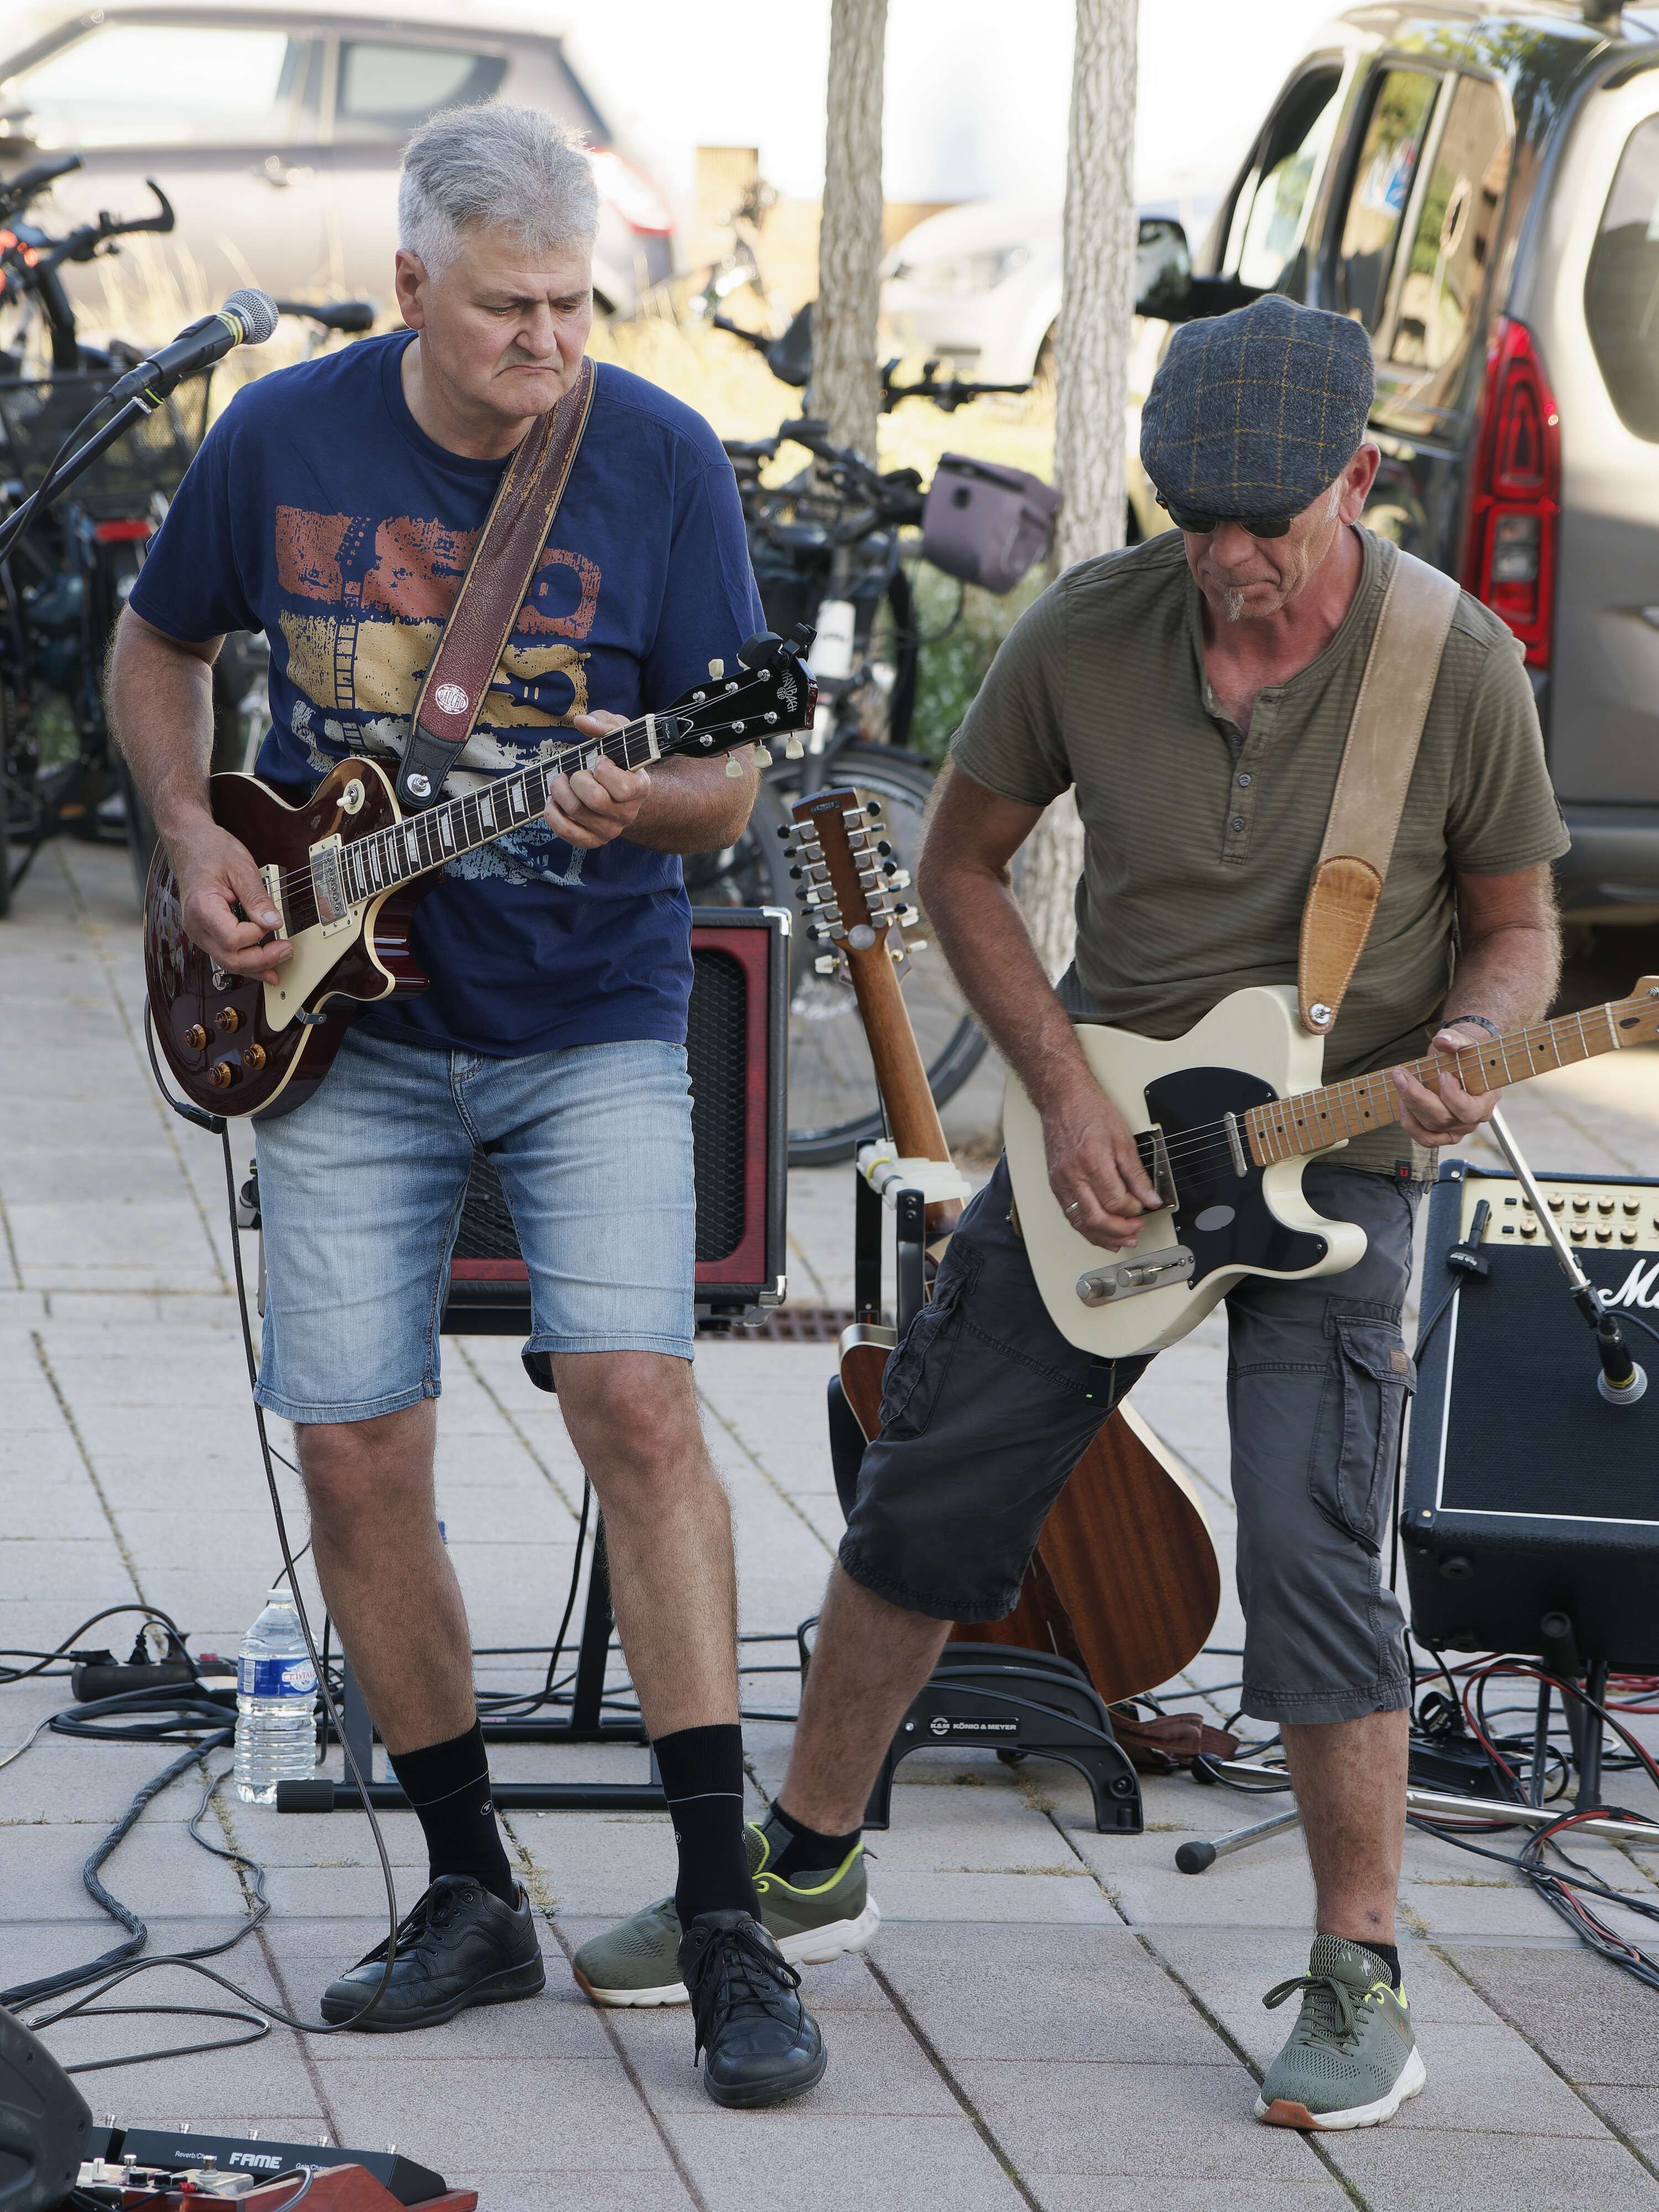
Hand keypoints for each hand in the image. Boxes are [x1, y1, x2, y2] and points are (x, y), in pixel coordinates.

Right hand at [174, 820, 290, 985]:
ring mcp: (199, 931)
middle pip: (229, 959)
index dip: (256, 935)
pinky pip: (225, 953)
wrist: (191, 843)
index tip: (271, 922)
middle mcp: (196, 925)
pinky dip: (246, 961)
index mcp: (202, 907)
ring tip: (280, 961)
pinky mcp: (206, 932)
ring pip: (227, 962)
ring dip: (255, 966)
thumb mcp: (241, 868)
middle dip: (261, 960)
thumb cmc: (211, 850)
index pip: (232, 939)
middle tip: (286, 951)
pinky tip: (264, 966)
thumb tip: (273, 922)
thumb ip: (257, 898)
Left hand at [543, 711, 649, 847]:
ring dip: (559, 791)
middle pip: (594, 800)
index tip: (600, 760)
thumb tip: (581, 722)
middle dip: (576, 779)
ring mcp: (610, 829)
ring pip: (576, 812)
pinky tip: (553, 802)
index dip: (604, 769)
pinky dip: (553, 816)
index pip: (622, 787)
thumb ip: (604, 724)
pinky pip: (568, 834)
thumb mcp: (618, 735)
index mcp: (639, 788)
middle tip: (574, 772)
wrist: (622, 790)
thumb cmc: (618, 758)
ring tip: (560, 782)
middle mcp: (627, 813)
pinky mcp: (592, 840)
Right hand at [1041, 1072, 1161, 1251]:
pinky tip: (1099, 1232)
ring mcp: (1061, 1181)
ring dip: (1103, 1236)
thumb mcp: (1123, 1139)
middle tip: (1136, 1229)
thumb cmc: (1091, 1112)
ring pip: (1080, 1222)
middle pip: (1096, 1218)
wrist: (1062, 1099)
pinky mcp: (1055, 1184)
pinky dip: (1086, 1228)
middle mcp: (1073, 1174)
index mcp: (1093, 1161)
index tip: (1143, 1206)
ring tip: (1122, 1239)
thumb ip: (1137, 1174)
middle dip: (1119, 1230)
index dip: (1133, 1210)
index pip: (1115, 1201)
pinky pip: (1070, 1215)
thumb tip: (1150, 1197)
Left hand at [1393, 1023, 1500, 1147]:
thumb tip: (1444, 1041)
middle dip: (1417, 1097)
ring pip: (1430, 1129)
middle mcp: (1473, 1119)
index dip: (1452, 1096)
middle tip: (1401, 1075)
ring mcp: (1457, 1128)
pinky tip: (1403, 1105)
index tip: (1442, 1074)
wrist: (1458, 1061)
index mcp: (1486, 1100)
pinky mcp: (1442, 1133)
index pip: (1468, 1110)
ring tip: (1400, 1086)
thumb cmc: (1462, 1053)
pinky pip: (1425, 1138)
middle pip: (1443, 1119)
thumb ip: (1454, 1040)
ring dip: (1410, 1108)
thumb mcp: (1461, 1041)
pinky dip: (1410, 1124)